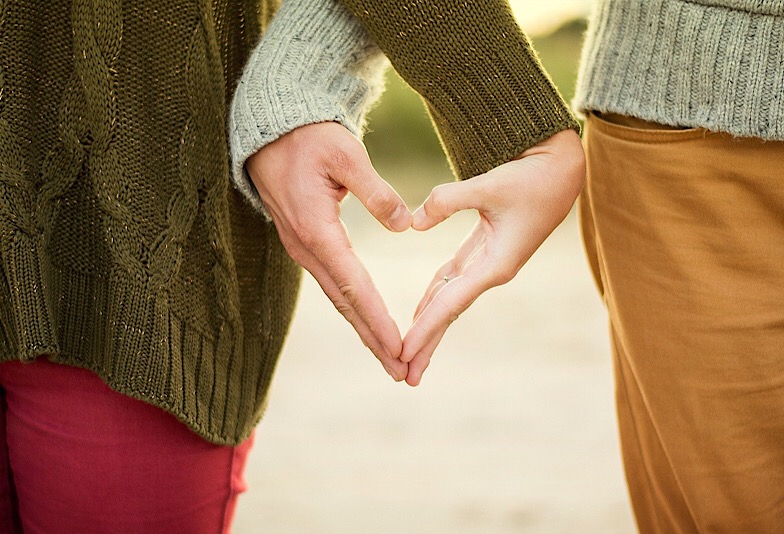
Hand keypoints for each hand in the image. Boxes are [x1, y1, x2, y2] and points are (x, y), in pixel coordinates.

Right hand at [245, 122, 411, 380]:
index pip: (354, 285)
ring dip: (364, 329)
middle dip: (373, 340)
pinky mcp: (305, 244)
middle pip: (345, 304)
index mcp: (317, 230)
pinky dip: (353, 308)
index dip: (378, 319)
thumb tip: (405, 225)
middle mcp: (306, 248)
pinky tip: (368, 322)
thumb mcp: (346, 154)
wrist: (270, 132)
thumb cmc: (309, 138)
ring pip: (338, 298)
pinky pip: (333, 284)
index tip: (400, 347)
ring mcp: (303, 249)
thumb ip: (376, 191)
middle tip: (401, 371)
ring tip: (390, 357)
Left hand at [401, 129, 585, 385]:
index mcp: (496, 265)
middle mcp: (492, 271)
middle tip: (403, 375)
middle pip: (449, 313)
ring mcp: (489, 263)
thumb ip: (447, 201)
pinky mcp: (485, 250)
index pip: (451, 304)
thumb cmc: (532, 177)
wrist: (561, 169)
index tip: (403, 353)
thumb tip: (412, 223)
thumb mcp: (489, 184)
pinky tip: (420, 312)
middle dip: (427, 344)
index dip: (425, 329)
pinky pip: (453, 280)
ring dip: (429, 326)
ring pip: (450, 300)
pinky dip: (435, 296)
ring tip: (408, 353)